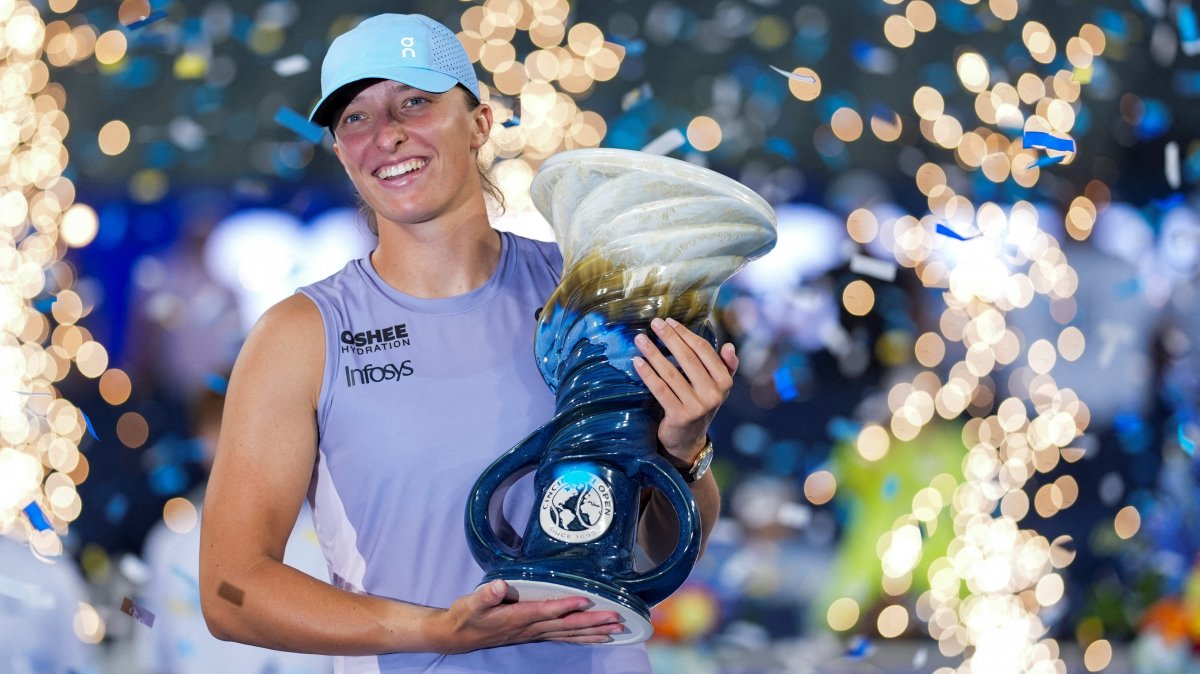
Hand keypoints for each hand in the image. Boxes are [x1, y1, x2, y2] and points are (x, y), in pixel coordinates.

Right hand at [429, 580, 625, 653]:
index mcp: (518, 618)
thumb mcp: (471, 603)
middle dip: (593, 623)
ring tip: (616, 631)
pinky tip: (596, 637)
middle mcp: (531, 628)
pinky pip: (564, 637)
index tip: (585, 600)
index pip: (546, 611)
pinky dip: (582, 638)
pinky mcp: (535, 634)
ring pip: (569, 634)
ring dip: (593, 632)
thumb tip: (498, 586)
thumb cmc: (466, 616)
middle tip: (617, 619)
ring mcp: (534, 633)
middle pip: (567, 626)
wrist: (457, 635)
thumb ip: (486, 595)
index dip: (566, 606)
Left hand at [632, 317, 737, 465]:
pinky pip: (660, 390)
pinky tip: (637, 362)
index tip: (670, 322)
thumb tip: (730, 346)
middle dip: (669, 338)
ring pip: (671, 373)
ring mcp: (696, 407)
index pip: (704, 351)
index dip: (686, 334)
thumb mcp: (717, 388)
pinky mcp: (679, 416)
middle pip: (688, 359)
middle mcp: (713, 394)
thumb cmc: (700, 405)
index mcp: (724, 382)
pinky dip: (647, 374)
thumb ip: (725, 366)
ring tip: (640, 339)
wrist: (688, 440)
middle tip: (654, 323)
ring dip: (654, 353)